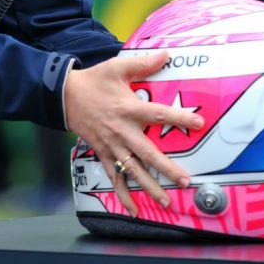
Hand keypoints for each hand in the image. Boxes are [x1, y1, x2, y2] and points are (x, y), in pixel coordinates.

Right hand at [64, 50, 203, 216]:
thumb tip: (166, 54)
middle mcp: (122, 131)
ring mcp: (112, 145)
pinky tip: (133, 209)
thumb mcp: (118, 67)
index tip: (198, 123)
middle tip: (185, 180)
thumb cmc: (95, 80)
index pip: (158, 114)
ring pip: (133, 170)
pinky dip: (123, 194)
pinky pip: (114, 177)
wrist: (66, 95)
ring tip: (166, 201)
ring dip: (150, 187)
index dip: (178, 118)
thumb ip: (143, 63)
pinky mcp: (103, 153)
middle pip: (148, 153)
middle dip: (167, 169)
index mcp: (129, 108)